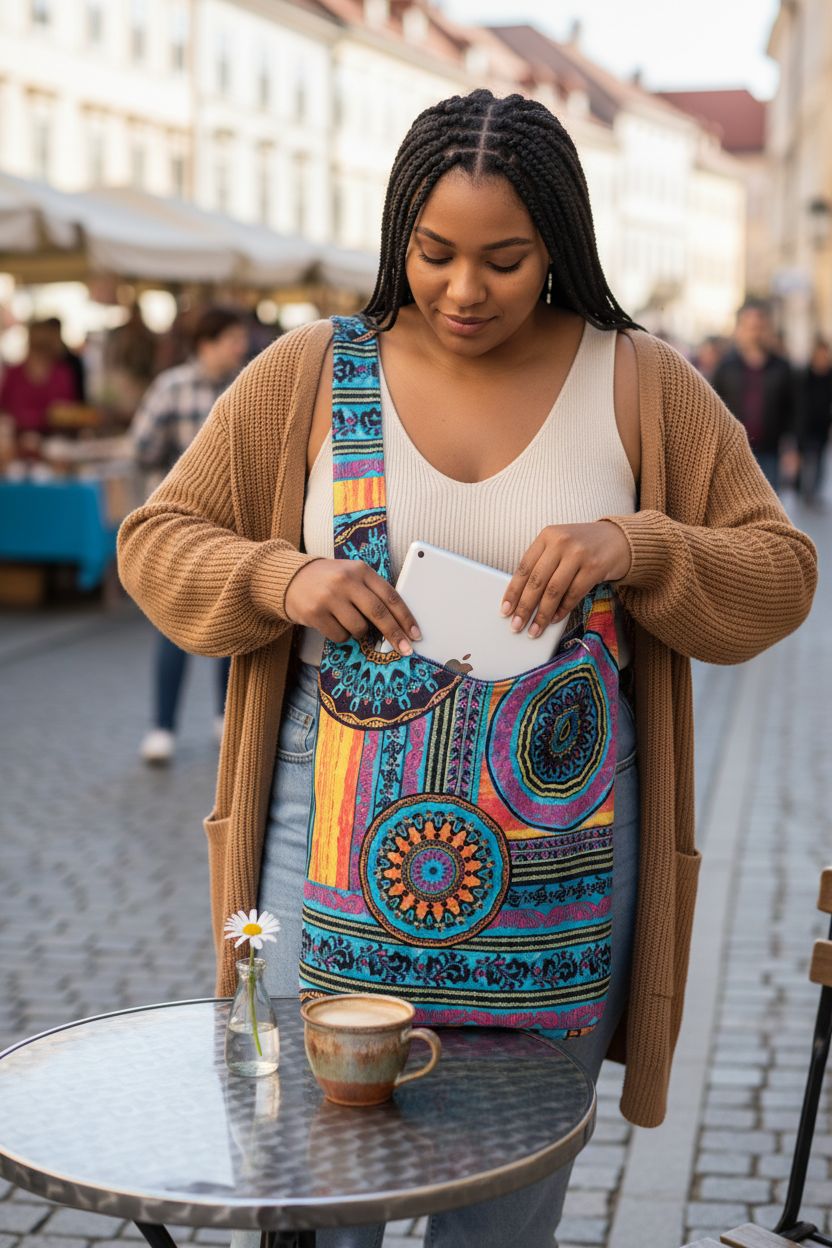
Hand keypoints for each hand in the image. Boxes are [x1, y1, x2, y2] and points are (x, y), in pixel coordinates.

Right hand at [284, 559, 420, 653]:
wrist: (291, 579)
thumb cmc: (329, 580)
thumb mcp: (352, 576)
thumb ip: (372, 593)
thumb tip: (398, 624)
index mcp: (361, 570)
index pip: (390, 596)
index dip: (406, 617)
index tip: (415, 634)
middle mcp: (346, 581)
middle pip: (379, 614)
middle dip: (395, 635)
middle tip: (405, 650)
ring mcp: (329, 597)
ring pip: (359, 628)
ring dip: (359, 633)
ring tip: (349, 621)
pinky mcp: (315, 613)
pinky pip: (340, 636)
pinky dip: (341, 636)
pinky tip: (332, 623)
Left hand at [501, 522, 630, 637]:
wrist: (619, 539)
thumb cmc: (584, 546)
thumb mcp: (560, 545)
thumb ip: (542, 564)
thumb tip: (522, 599)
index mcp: (547, 536)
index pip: (524, 567)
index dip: (513, 591)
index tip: (505, 610)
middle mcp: (561, 542)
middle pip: (537, 581)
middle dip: (524, 607)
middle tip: (516, 625)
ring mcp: (579, 554)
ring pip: (554, 591)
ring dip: (542, 614)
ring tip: (534, 629)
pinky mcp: (594, 567)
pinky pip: (573, 594)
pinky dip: (562, 610)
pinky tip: (554, 619)